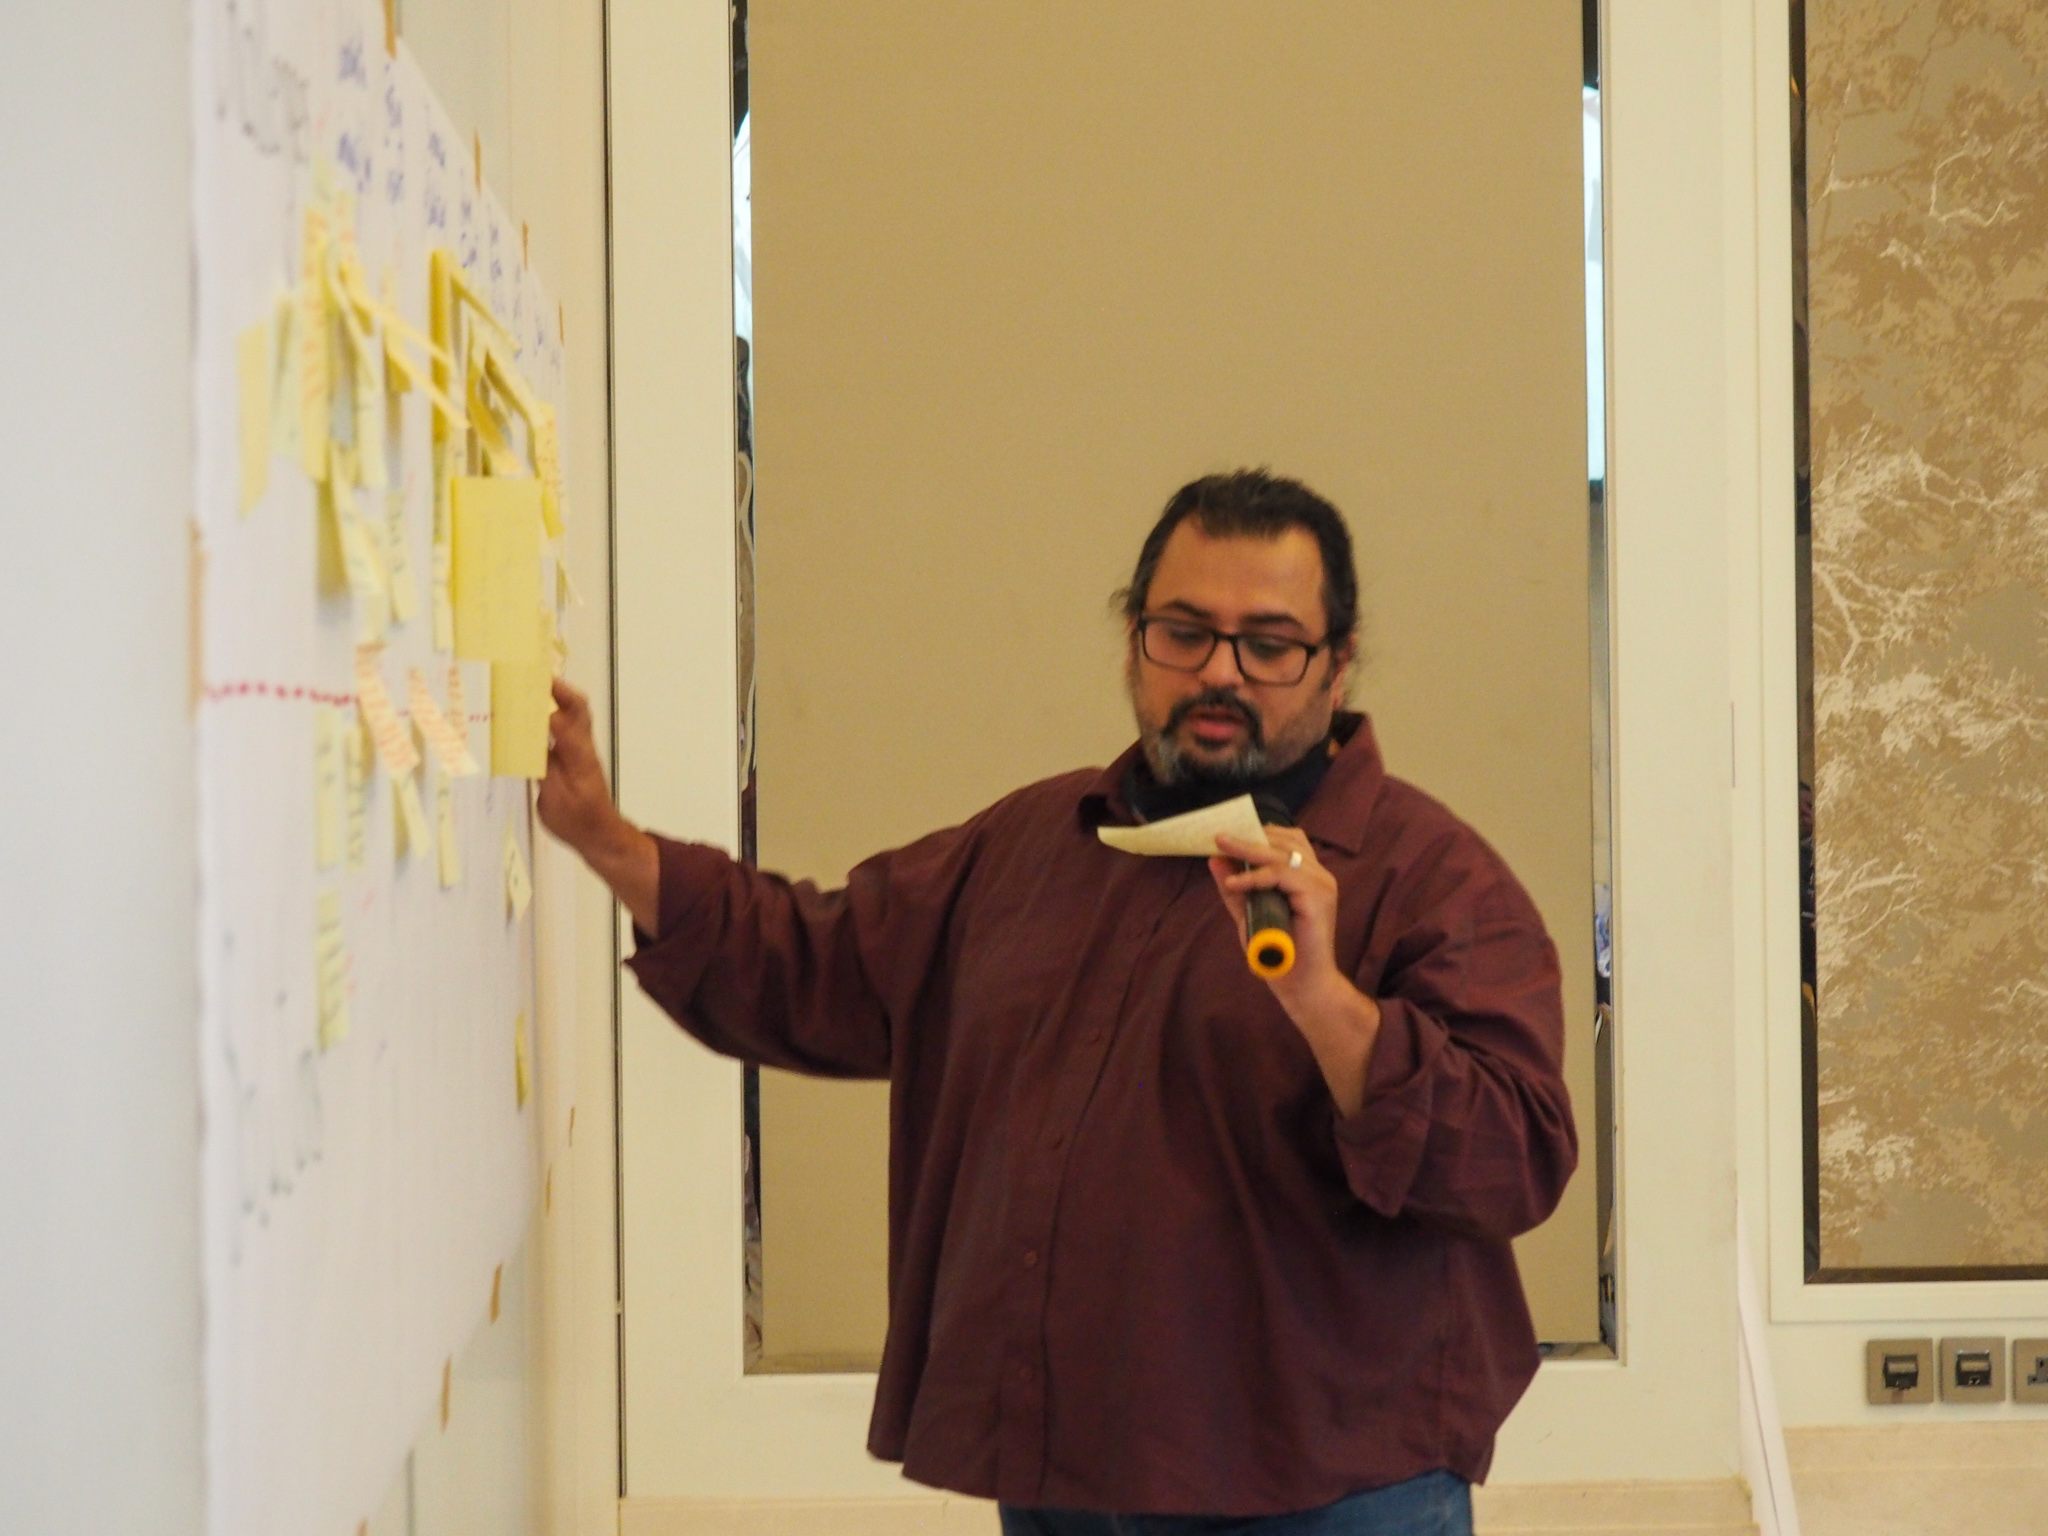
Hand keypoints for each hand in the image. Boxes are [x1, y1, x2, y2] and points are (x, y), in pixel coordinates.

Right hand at [537, 679, 659, 931]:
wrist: (598, 834)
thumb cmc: (578, 820)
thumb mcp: (557, 799)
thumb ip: (544, 769)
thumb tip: (530, 741)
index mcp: (579, 755)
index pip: (567, 718)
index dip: (551, 699)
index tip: (528, 684)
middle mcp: (580, 747)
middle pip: (575, 707)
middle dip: (555, 687)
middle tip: (529, 673)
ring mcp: (577, 751)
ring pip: (570, 716)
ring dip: (551, 698)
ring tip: (525, 686)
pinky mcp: (570, 759)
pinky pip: (560, 730)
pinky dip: (544, 718)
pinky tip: (524, 717)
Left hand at [1211, 829, 1379, 1116]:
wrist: (1302, 986)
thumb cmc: (1279, 953)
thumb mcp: (1250, 914)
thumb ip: (1235, 887)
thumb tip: (1214, 860)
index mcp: (1308, 875)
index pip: (1287, 839)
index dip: (1258, 832)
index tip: (1228, 833)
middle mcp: (1319, 875)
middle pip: (1284, 840)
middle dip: (1248, 836)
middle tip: (1218, 836)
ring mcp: (1322, 884)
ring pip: (1281, 854)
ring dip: (1247, 850)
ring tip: (1220, 848)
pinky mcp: (1317, 897)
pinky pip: (1281, 875)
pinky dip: (1254, 877)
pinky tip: (1234, 883)